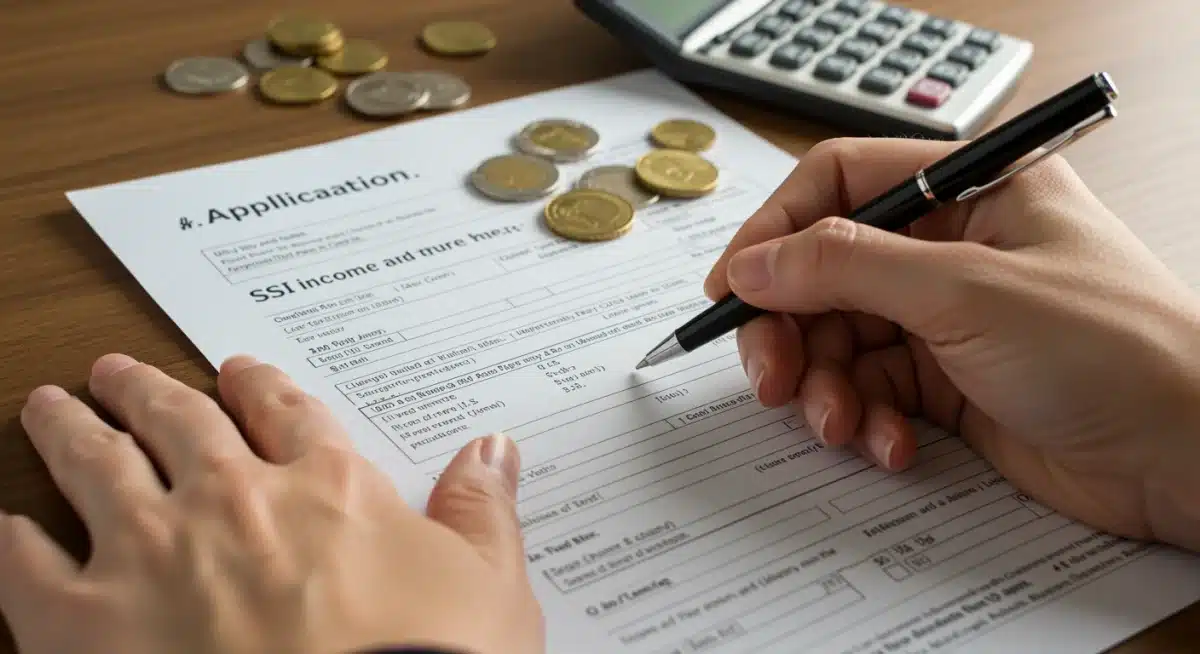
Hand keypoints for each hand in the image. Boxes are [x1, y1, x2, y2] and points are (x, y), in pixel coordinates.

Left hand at [1, 354, 542, 653]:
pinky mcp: (87, 622)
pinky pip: (30, 565)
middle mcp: (235, 500)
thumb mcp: (488, 588)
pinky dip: (16, 538)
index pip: (287, 413)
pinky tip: (10, 524)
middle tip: (117, 373)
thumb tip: (494, 450)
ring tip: (52, 406)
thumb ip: (482, 512)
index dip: (260, 386)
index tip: (239, 372)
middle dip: (147, 391)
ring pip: (98, 463)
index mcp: (329, 488)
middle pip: (180, 421)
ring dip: (72, 429)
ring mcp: (155, 552)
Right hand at [704, 137, 1199, 551]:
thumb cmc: (1116, 350)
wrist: (1190, 456)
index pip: (840, 185)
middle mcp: (951, 251)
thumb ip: (847, 270)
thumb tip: (755, 262)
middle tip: (770, 376)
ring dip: (826, 387)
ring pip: (841, 341)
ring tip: (839, 423)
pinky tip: (892, 446)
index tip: (733, 288)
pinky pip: (874, 393)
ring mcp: (948, 320)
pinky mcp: (949, 385)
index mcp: (967, 193)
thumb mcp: (966, 293)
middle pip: (826, 273)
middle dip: (791, 329)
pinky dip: (868, 423)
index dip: (776, 231)